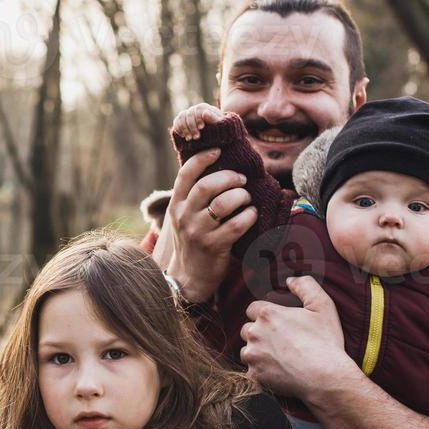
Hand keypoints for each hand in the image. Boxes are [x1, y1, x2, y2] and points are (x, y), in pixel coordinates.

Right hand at [152, 147, 255, 302]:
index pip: (186, 174)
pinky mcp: (213, 246)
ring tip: (246, 199)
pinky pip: (236, 225)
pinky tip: (252, 215)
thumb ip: (194, 197)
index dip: (202, 158)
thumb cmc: (192, 241)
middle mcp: (184, 216)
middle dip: (229, 178)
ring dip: (241, 196)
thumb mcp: (184, 217)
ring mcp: (198, 232)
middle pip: (207, 186)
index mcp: (176, 205)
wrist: (187, 277)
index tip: (218, 151)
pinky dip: (249, 216)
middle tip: (241, 180)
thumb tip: (219, 170)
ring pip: (223, 203)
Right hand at [171, 102, 224, 141]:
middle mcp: (195, 110)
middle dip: (192, 126)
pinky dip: (178, 128)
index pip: (199, 109)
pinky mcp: (182, 122)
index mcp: (205, 108)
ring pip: (182, 117)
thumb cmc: (220, 130)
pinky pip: (177, 122)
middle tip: (196, 137)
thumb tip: (205, 113)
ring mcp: (188, 115)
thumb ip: (214, 119)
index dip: (199, 118)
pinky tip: (182, 136)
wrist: (214, 138)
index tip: (201, 128)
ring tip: (189, 139)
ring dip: (184, 128)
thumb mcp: (220, 125)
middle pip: (189, 113)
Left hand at [241, 276, 352, 397]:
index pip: (253, 309)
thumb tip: (290, 279)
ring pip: (246, 350)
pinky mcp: (254, 375)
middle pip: (247, 329)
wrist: (327, 377)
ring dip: (258, 352)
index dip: (265, 315)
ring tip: (279, 357)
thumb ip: (306, 286)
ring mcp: (253, 355)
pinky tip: (278, 371)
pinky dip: (261, 371)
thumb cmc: (326, 341)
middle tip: (280, 341)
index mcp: (267, 314)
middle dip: (259, 333)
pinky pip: (251, 370)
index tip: (277, 323)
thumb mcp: (323, 305)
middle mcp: (255, 333)